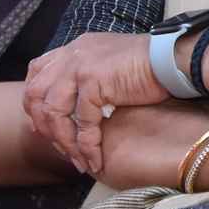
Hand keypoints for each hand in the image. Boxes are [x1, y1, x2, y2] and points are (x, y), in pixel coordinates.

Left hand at [24, 32, 167, 174]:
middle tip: (59, 147)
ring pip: (54, 111)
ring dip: (64, 141)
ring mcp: (80, 64)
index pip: (37, 71)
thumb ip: (90, 77)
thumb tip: (79, 106)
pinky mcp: (93, 80)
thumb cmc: (151, 66)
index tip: (45, 125)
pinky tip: (95, 159)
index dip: (35, 101)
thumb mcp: (111, 65)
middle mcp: (72, 53)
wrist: (174, 58)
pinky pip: (82, 122)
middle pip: (35, 92)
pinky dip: (87, 145)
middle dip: (42, 125)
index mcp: (76, 47)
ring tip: (78, 160)